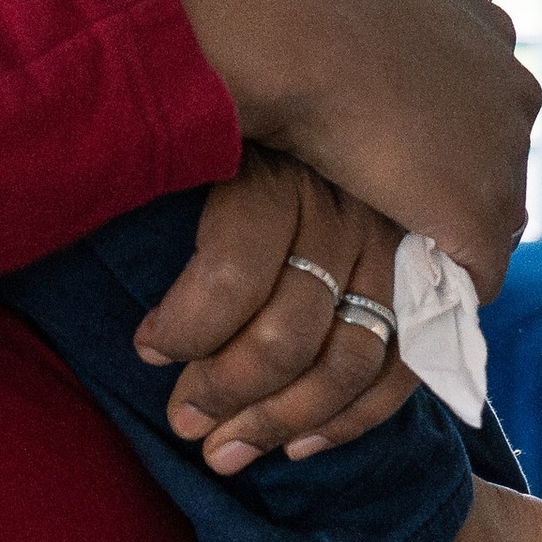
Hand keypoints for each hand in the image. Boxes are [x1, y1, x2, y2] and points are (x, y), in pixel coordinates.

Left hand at [134, 145, 420, 470]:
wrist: (334, 91)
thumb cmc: (227, 129)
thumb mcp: (195, 136)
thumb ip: (162, 173)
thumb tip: (112, 264)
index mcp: (277, 165)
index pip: (235, 267)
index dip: (189, 323)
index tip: (147, 347)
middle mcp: (344, 205)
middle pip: (291, 327)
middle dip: (228, 389)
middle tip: (183, 421)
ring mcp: (395, 246)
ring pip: (347, 359)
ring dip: (281, 419)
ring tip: (224, 451)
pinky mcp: (429, 283)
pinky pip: (400, 369)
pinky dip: (350, 419)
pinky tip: (297, 447)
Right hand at [147, 0, 537, 297]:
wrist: (292, 32)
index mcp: (493, 33)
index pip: (489, 97)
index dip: (444, 123)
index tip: (398, 135)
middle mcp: (515, 91)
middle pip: (498, 156)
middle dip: (454, 171)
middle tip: (388, 184)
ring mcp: (504, 159)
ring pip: (489, 215)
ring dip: (447, 225)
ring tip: (390, 235)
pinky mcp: (480, 219)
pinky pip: (476, 272)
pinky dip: (446, 282)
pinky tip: (404, 280)